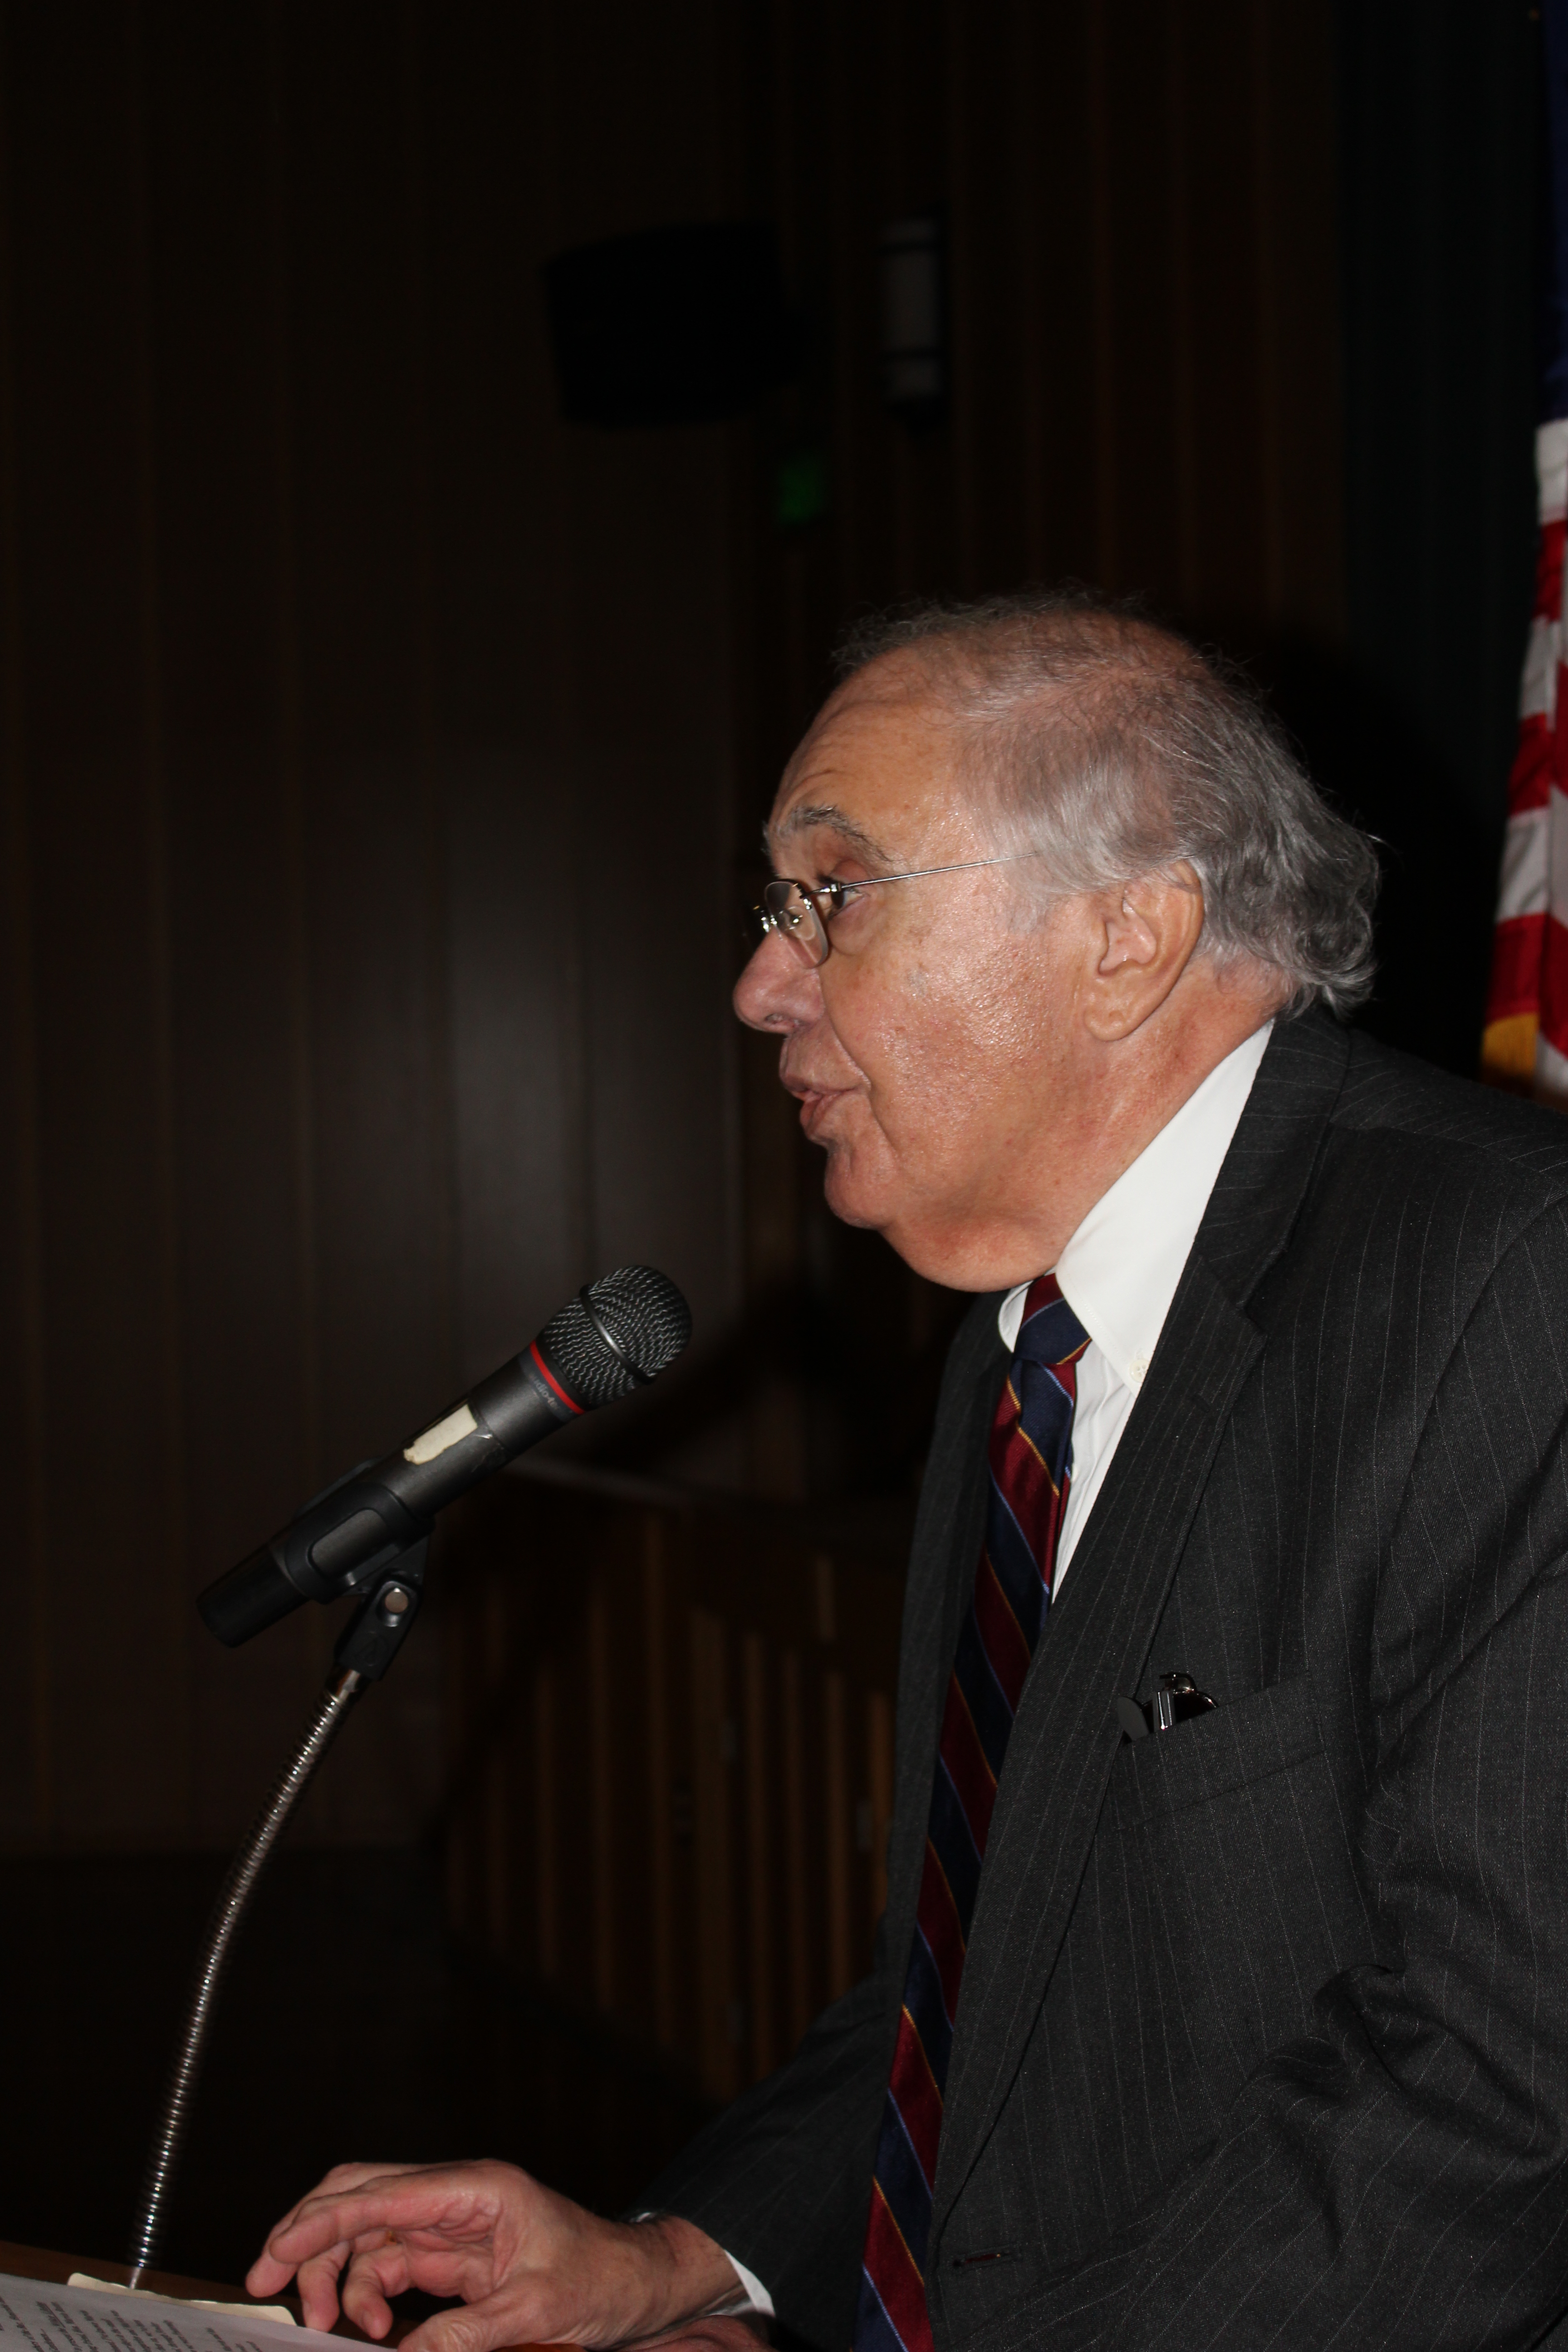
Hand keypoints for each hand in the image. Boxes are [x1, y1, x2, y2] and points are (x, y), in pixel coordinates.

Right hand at [245, 2159, 742, 2351]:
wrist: (637, 2285)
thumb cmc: (601, 2281)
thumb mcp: (537, 2312)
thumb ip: (466, 2334)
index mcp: (476, 2191)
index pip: (381, 2194)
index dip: (321, 2222)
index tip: (275, 2255)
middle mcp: (456, 2199)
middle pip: (360, 2199)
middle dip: (309, 2237)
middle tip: (266, 2285)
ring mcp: (451, 2227)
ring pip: (368, 2238)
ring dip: (339, 2279)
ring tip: (332, 2327)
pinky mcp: (452, 2259)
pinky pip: (390, 2268)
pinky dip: (366, 2297)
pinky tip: (366, 2332)